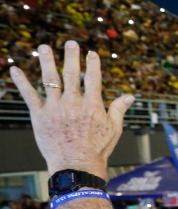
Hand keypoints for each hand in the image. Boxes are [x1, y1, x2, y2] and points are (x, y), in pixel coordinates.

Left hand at [10, 42, 134, 175]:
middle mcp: (73, 103)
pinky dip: (22, 82)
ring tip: (44, 47)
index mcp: (92, 105)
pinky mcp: (40, 116)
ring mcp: (55, 109)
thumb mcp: (114, 129)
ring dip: (46, 61)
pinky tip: (16, 69)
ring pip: (50, 80)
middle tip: (70, 43)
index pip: (93, 78)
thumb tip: (130, 96)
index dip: (92, 64)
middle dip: (71, 56)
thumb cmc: (97, 149)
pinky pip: (29, 96)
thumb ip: (119, 110)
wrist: (76, 165)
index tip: (91, 53)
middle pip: (71, 74)